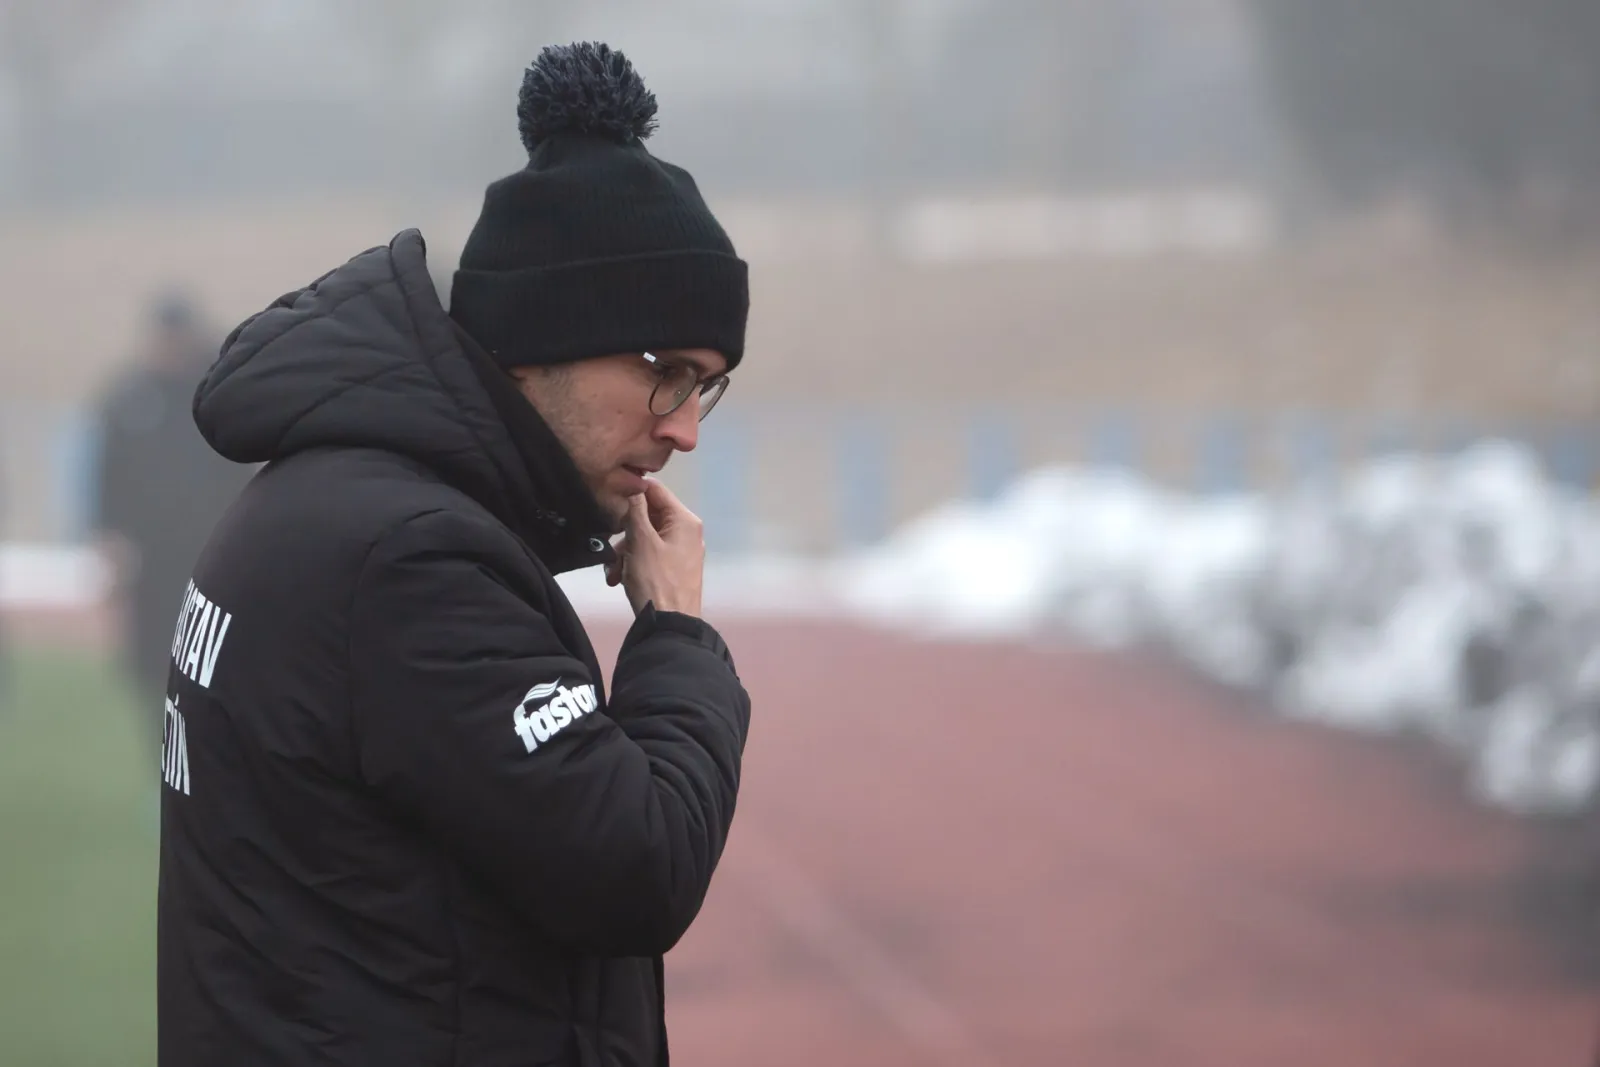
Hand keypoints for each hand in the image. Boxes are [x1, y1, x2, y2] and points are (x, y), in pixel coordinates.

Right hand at [604, 479, 704, 616]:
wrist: (670, 625)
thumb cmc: (656, 580)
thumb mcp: (641, 541)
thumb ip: (635, 510)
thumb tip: (633, 484)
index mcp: (684, 520)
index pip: (655, 491)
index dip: (631, 493)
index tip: (609, 503)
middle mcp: (686, 531)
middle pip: (647, 517)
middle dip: (624, 534)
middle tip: (611, 550)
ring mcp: (681, 551)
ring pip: (644, 538)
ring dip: (624, 553)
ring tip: (614, 573)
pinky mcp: (673, 569)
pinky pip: (649, 556)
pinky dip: (633, 564)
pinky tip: (619, 579)